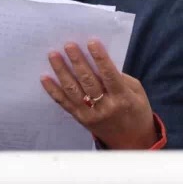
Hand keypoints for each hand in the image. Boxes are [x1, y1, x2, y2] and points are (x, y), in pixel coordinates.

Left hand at [41, 40, 158, 149]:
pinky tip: (45, 77)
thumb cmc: (136, 111)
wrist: (131, 142)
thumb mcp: (137, 92)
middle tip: (68, 45)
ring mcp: (90, 114)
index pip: (109, 75)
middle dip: (77, 61)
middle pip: (88, 81)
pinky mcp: (80, 119)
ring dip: (61, 71)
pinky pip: (64, 103)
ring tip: (53, 55)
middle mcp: (105, 107)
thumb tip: (98, 61)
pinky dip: (53, 90)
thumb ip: (120, 77)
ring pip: (73, 90)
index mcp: (122, 98)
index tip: (91, 42)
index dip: (100, 58)